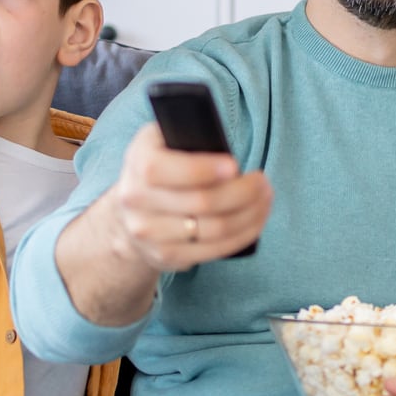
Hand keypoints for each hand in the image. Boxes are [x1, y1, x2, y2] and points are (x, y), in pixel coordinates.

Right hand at [103, 122, 271, 273]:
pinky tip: (255, 222)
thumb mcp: (166, 141)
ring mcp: (148, 232)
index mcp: (138, 161)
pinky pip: (213, 250)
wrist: (130, 213)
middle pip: (201, 202)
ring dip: (249, 214)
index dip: (205, 169)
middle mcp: (136, 199)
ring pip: (213, 229)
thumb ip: (190, 139)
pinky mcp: (164, 256)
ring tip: (264, 200)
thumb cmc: (163, 168)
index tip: (234, 166)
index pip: (168, 169)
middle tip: (262, 183)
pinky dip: (241, 235)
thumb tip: (227, 155)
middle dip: (243, 192)